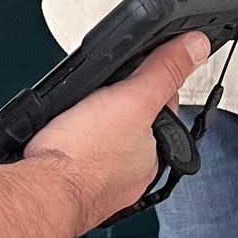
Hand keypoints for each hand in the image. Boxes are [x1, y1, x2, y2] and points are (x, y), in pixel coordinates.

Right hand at [28, 31, 209, 230]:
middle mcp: (132, 173)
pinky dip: (70, 146)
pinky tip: (60, 138)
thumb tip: (196, 46)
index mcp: (155, 153)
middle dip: (118, 107)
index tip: (134, 70)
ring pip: (103, 142)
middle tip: (100, 91)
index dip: (149, 82)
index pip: (163, 109)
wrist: (41, 192)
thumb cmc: (84, 156)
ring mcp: (100, 182)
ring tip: (77, 114)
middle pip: (132, 125)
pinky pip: (76, 158)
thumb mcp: (134, 99)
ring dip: (92, 127)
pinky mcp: (70, 185)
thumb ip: (165, 71)